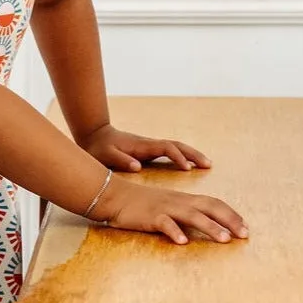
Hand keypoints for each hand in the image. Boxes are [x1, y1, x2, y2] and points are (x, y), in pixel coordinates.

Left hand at [80, 124, 211, 172]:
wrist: (94, 135)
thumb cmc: (99, 147)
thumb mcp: (105, 155)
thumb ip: (121, 160)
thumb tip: (138, 166)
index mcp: (142, 146)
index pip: (165, 148)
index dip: (177, 157)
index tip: (187, 168)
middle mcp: (149, 144)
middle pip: (176, 145)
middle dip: (193, 153)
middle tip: (208, 164)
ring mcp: (150, 146)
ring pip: (175, 147)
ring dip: (191, 154)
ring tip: (206, 165)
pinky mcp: (149, 150)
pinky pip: (170, 152)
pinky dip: (182, 156)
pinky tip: (189, 165)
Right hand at [97, 177, 247, 245]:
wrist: (114, 195)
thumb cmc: (141, 204)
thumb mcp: (167, 205)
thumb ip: (184, 214)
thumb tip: (202, 227)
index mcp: (184, 199)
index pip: (214, 203)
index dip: (231, 215)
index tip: (245, 228)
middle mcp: (179, 201)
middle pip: (210, 207)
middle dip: (230, 220)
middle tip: (245, 235)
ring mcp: (165, 208)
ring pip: (192, 215)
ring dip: (210, 227)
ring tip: (224, 239)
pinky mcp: (150, 217)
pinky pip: (164, 223)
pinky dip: (174, 231)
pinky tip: (183, 242)